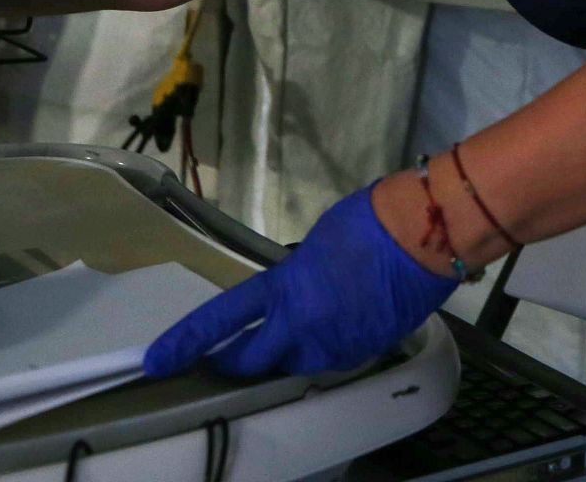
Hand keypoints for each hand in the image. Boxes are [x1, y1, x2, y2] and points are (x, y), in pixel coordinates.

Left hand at [142, 187, 452, 378]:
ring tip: (295, 329)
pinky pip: (333, 357)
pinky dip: (325, 346)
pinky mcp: (367, 350)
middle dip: (237, 360)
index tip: (158, 359)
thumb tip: (293, 288)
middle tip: (227, 355)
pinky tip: (337, 323)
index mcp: (286, 290)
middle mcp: (305, 327)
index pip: (223, 321)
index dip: (187, 342)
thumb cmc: (370, 221)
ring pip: (297, 364)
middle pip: (255, 362)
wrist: (427, 234)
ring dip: (287, 353)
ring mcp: (338, 344)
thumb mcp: (315, 243)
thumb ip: (294, 273)